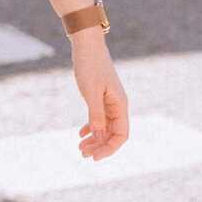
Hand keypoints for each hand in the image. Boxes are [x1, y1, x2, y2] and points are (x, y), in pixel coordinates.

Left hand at [71, 31, 128, 160]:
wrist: (86, 43)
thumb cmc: (90, 65)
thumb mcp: (91, 91)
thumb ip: (96, 115)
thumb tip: (99, 138)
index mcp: (120, 105)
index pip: (121, 135)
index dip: (110, 148)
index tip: (95, 157)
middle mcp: (117, 105)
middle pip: (112, 134)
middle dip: (99, 146)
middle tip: (82, 154)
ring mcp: (109, 101)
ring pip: (104, 127)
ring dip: (94, 139)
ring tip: (80, 148)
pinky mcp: (100, 96)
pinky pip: (99, 118)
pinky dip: (91, 127)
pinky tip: (81, 134)